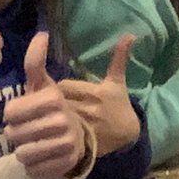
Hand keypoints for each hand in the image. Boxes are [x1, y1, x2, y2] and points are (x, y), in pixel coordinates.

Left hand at [4, 33, 87, 178]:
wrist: (81, 136)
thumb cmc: (53, 108)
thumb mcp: (45, 85)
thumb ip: (36, 62)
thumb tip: (41, 33)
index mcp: (55, 97)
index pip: (10, 112)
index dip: (12, 114)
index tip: (25, 112)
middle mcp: (62, 120)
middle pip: (13, 134)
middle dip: (17, 133)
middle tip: (30, 129)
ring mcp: (66, 143)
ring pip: (21, 153)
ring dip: (24, 150)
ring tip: (36, 142)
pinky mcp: (65, 164)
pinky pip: (31, 168)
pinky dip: (33, 165)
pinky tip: (43, 156)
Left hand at [58, 34, 139, 156]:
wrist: (128, 137)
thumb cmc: (119, 105)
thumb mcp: (117, 82)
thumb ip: (119, 58)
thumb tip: (130, 34)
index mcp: (96, 93)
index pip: (64, 87)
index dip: (59, 88)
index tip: (59, 91)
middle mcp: (89, 110)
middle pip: (57, 102)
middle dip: (52, 102)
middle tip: (50, 103)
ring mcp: (83, 129)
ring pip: (55, 119)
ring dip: (50, 117)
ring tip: (48, 116)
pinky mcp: (79, 144)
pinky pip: (58, 137)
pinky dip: (53, 133)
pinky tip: (51, 132)